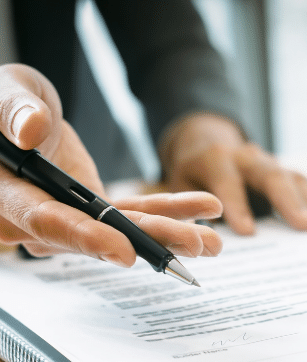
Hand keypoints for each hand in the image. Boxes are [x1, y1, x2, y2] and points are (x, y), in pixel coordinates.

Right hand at [0, 64, 222, 264]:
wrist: (22, 122)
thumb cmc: (5, 106)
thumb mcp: (4, 93)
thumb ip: (13, 110)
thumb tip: (32, 130)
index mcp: (10, 195)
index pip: (47, 220)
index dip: (87, 238)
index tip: (125, 251)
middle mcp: (40, 218)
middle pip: (100, 235)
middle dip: (150, 240)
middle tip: (195, 244)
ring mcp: (74, 218)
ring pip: (125, 228)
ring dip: (170, 232)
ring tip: (213, 241)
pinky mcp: (97, 211)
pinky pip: (134, 212)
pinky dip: (169, 210)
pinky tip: (203, 210)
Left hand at [158, 113, 306, 234]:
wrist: (207, 144)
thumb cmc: (193, 173)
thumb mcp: (180, 186)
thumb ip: (189, 209)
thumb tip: (199, 240)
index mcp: (217, 159)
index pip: (228, 181)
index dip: (237, 205)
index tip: (248, 232)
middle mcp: (248, 157)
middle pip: (272, 176)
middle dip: (290, 202)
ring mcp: (269, 162)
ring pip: (294, 177)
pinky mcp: (283, 171)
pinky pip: (305, 180)